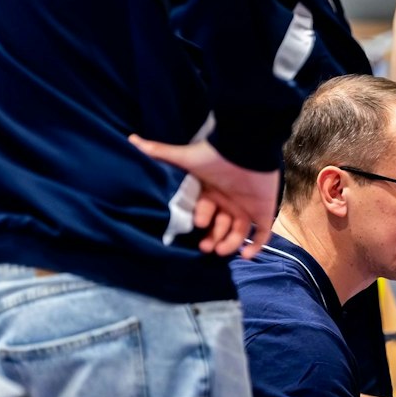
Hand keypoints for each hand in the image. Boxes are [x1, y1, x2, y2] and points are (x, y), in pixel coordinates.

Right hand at [128, 134, 279, 257]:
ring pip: (237, 232)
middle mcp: (228, 200)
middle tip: (206, 247)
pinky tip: (246, 255)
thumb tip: (131, 140)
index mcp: (211, 191)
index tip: (196, 224)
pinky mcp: (264, 210)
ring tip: (220, 251)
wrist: (247, 148)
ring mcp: (246, 206)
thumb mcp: (185, 157)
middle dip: (212, 237)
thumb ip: (160, 152)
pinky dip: (256, 246)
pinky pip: (262, 233)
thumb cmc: (216, 155)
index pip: (203, 211)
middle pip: (219, 225)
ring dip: (229, 244)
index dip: (200, 219)